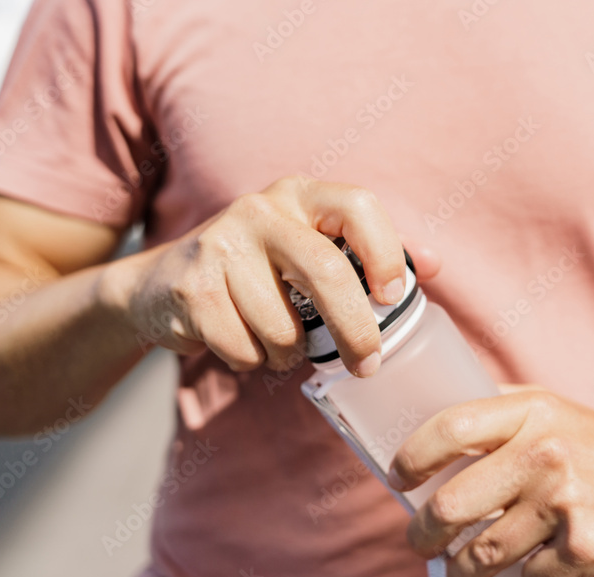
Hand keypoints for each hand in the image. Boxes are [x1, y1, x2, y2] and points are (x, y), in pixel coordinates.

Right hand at [103, 175, 438, 375]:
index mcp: (299, 194)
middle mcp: (259, 210)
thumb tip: (433, 264)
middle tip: (367, 364)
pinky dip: (251, 362)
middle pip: (325, 272)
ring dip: (288, 354)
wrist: (160, 285)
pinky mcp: (191, 289)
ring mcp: (219, 246)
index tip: (393, 296)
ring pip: (284, 329)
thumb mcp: (309, 247)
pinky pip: (245, 351)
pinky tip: (239, 340)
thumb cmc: (256, 269)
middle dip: (355, 329)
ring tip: (275, 339)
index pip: (357, 205)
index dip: (385, 252)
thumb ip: (367, 254)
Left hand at [387, 387, 593, 576]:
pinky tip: (536, 570)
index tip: (398, 478)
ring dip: (459, 576)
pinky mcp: (587, 547)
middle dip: (422, 536)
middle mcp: (545, 452)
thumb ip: (498, 414)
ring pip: (484, 555)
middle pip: (452, 506)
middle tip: (420, 543)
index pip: (450, 428)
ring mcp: (566, 502)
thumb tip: (428, 429)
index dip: (412, 458)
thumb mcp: (550, 408)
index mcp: (530, 411)